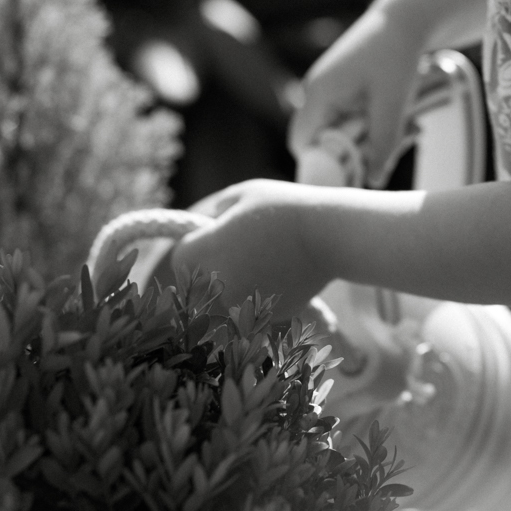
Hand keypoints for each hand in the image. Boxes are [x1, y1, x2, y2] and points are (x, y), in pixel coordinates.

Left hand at [168, 179, 330, 321]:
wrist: (329, 236)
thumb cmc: (285, 207)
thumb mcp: (243, 194)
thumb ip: (217, 211)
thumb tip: (209, 225)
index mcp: (209, 251)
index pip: (181, 259)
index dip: (193, 247)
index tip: (212, 238)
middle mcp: (220, 283)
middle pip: (201, 283)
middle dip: (212, 268)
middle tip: (240, 248)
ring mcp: (244, 303)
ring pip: (227, 297)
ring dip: (235, 283)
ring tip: (264, 258)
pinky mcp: (268, 315)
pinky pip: (254, 305)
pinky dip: (261, 293)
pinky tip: (282, 272)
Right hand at [287, 5, 425, 183]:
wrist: (407, 18)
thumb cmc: (397, 56)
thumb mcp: (393, 105)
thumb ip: (383, 145)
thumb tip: (372, 182)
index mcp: (318, 95)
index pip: (301, 145)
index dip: (322, 165)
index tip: (356, 173)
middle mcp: (316, 92)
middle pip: (321, 141)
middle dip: (354, 153)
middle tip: (391, 150)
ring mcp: (329, 88)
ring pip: (341, 131)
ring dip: (370, 138)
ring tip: (409, 127)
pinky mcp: (345, 87)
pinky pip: (352, 118)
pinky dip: (375, 124)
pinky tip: (406, 117)